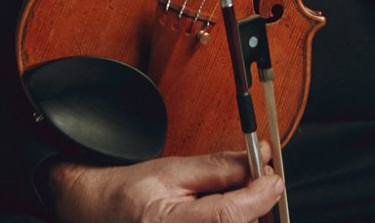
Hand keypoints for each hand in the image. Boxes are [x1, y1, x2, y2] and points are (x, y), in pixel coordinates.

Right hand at [44, 152, 282, 222]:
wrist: (100, 214)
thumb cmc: (130, 193)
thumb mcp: (174, 170)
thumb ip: (219, 168)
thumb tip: (259, 158)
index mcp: (167, 222)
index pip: (229, 215)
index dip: (258, 195)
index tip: (273, 178)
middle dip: (256, 207)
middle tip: (258, 183)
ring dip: (246, 218)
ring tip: (229, 201)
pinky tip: (224, 218)